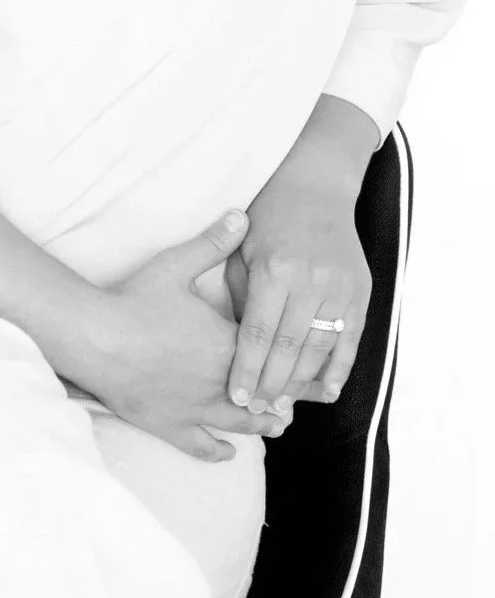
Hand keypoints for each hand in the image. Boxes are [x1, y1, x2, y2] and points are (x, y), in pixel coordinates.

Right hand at [84, 210, 293, 463]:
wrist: (98, 339)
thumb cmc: (137, 301)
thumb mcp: (177, 264)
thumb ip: (213, 243)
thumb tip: (243, 214)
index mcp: (227, 345)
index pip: (273, 355)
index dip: (297, 361)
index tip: (319, 364)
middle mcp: (219, 383)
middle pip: (265, 394)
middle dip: (290, 396)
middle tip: (311, 397)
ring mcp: (195, 409)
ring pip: (240, 424)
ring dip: (263, 424)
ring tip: (280, 425)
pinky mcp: (170, 426)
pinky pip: (200, 446)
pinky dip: (218, 451)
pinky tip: (228, 454)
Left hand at [223, 177, 370, 418]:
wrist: (315, 187)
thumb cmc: (268, 218)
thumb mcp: (242, 249)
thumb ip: (240, 296)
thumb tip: (237, 345)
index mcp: (274, 270)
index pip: (258, 334)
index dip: (247, 369)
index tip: (236, 395)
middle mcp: (309, 282)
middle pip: (288, 349)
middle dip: (271, 384)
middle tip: (257, 411)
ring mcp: (339, 288)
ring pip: (319, 349)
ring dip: (301, 383)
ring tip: (283, 406)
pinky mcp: (360, 292)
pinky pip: (350, 340)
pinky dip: (339, 369)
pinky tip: (325, 390)